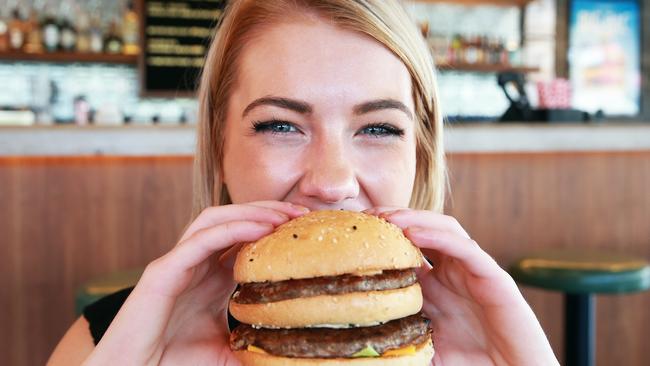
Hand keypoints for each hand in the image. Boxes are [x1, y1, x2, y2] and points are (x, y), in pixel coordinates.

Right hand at [83, 201, 308, 365]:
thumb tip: (285, 353)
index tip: (306, 228)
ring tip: (284, 215)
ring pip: (216, 219)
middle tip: (302, 213)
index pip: (246, 237)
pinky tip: (260, 227)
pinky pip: (201, 238)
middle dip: (269, 210)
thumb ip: (253, 346)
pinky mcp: (164, 269)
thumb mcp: (228, 352)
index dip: (275, 227)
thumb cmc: (176, 362)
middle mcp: (197, 263)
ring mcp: (179, 262)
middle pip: (234, 219)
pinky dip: (232, 228)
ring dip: (251, 211)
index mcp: (213, 276)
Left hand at [365, 208, 557, 365]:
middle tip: (366, 217)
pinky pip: (465, 249)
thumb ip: (402, 338)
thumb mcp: (425, 348)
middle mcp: (453, 273)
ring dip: (415, 218)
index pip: (406, 249)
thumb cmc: (473, 365)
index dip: (382, 238)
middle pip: (423, 230)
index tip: (353, 234)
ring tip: (387, 218)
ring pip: (444, 229)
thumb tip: (363, 345)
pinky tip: (413, 232)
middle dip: (394, 219)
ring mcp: (474, 271)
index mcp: (436, 286)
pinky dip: (438, 236)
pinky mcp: (494, 277)